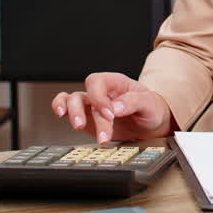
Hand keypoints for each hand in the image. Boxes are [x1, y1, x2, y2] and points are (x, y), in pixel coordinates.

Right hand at [51, 72, 174, 142]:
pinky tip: (62, 116)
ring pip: (71, 100)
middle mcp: (101, 92)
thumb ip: (134, 102)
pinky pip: (67, 108)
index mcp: (116, 83)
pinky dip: (60, 109)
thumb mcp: (150, 104)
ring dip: (73, 113)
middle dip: (89, 112)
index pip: (99, 82)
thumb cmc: (151, 109)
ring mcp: (92, 104)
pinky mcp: (86, 118)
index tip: (111, 115)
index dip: (100, 98)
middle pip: (85, 94)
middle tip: (102, 131)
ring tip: (79, 126)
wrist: (152, 125)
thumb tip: (115, 107)